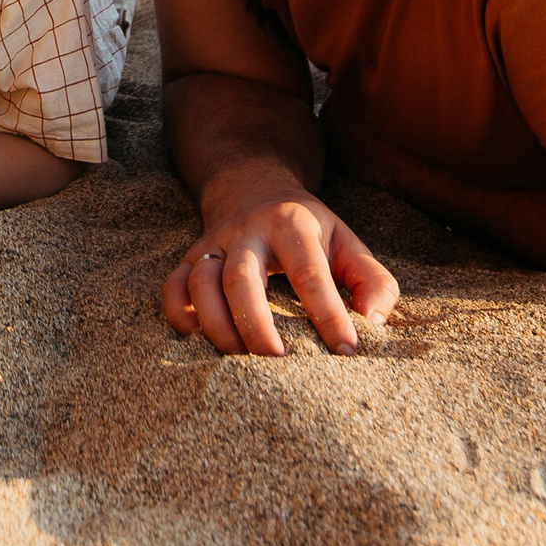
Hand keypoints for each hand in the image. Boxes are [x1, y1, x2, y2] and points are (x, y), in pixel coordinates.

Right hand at [161, 180, 399, 356]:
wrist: (253, 185)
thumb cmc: (308, 228)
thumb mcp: (347, 242)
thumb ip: (372, 281)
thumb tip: (373, 322)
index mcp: (292, 225)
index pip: (309, 272)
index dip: (328, 313)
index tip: (346, 349)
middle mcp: (247, 232)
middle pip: (241, 277)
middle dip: (256, 322)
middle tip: (277, 359)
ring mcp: (213, 244)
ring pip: (201, 282)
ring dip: (215, 323)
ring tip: (238, 358)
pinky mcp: (191, 258)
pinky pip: (172, 285)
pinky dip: (178, 314)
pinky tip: (195, 338)